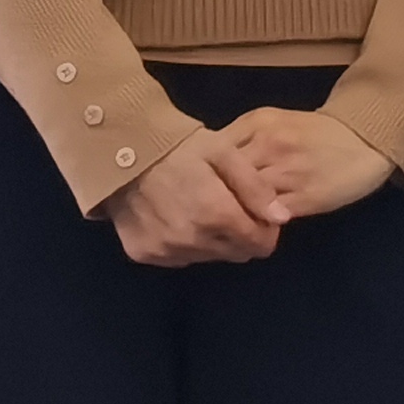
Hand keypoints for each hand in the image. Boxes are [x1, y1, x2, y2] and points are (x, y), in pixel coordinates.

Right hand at [106, 126, 292, 267]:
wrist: (122, 151)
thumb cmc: (180, 146)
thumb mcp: (225, 153)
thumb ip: (256, 188)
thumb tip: (282, 219)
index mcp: (215, 215)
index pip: (258, 243)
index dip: (267, 230)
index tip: (262, 215)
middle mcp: (191, 241)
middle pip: (235, 253)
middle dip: (243, 236)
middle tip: (233, 208)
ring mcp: (164, 250)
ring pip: (208, 257)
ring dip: (214, 241)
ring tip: (203, 209)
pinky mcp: (143, 254)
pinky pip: (178, 258)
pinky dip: (187, 244)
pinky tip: (180, 217)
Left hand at [214, 104, 397, 217]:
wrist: (366, 138)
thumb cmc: (317, 132)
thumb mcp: (276, 122)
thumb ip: (244, 140)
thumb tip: (210, 168)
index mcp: (258, 122)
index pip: (213, 152)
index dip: (201, 175)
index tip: (197, 190)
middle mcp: (269, 144)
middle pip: (223, 178)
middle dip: (212, 198)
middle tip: (203, 215)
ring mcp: (286, 171)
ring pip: (242, 201)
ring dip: (232, 216)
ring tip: (224, 227)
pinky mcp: (304, 197)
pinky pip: (267, 218)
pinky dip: (256, 226)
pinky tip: (251, 231)